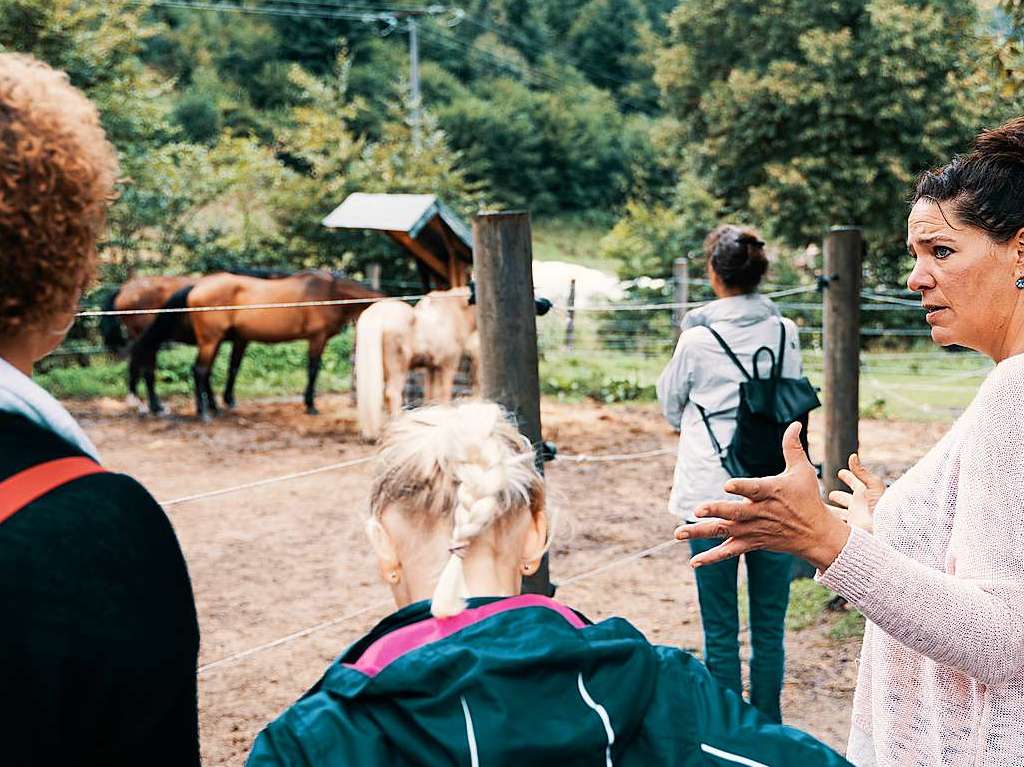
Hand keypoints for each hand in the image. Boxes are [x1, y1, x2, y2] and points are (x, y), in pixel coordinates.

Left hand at [674, 422, 850, 570]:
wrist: (816, 534)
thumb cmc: (808, 498)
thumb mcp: (803, 471)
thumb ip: (793, 446)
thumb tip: (794, 422)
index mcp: (771, 492)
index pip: (754, 489)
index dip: (741, 487)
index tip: (727, 485)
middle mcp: (760, 512)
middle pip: (735, 513)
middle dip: (717, 511)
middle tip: (698, 510)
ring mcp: (753, 529)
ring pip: (725, 532)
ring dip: (701, 532)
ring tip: (678, 533)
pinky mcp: (751, 542)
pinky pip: (729, 551)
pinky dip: (712, 557)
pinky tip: (693, 562)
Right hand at [826, 453, 884, 532]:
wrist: (885, 530)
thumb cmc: (883, 507)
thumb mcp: (873, 486)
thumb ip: (861, 472)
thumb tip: (853, 456)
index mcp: (865, 493)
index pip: (854, 482)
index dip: (848, 476)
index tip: (841, 472)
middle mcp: (859, 506)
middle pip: (845, 499)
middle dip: (838, 496)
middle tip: (831, 494)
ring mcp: (854, 518)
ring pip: (838, 513)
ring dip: (831, 511)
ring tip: (821, 510)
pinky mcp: (849, 530)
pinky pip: (836, 525)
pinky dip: (829, 523)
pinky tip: (821, 523)